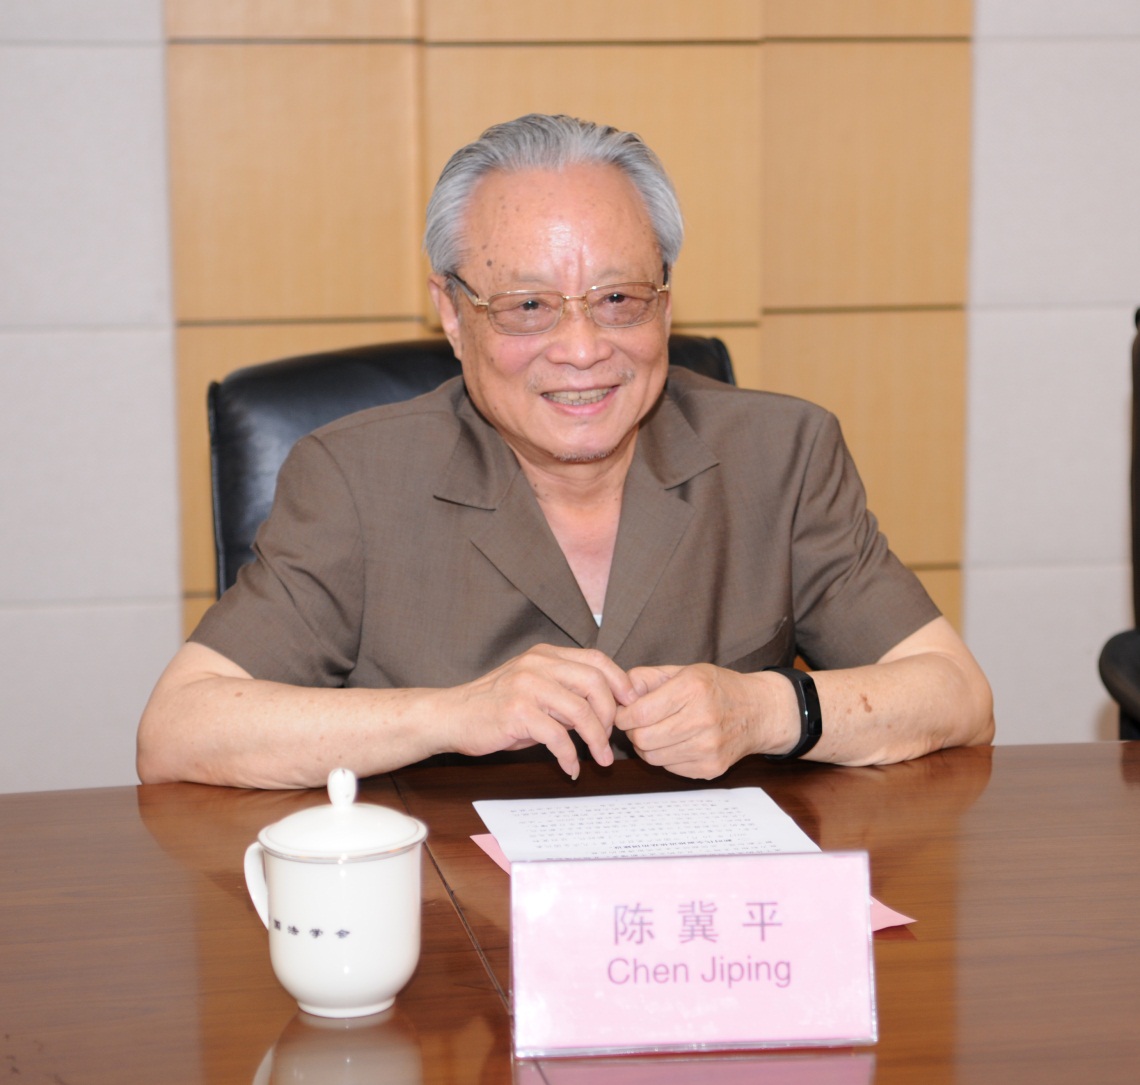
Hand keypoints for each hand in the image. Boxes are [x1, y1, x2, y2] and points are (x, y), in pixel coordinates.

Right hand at [440, 644, 636, 777]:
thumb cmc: (495, 707)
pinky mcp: (517, 712)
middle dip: (611, 715)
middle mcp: (538, 664)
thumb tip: (605, 709)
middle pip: (595, 683)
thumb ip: (565, 693)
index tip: (631, 705)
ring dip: (596, 740)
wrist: (450, 716)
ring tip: (600, 760)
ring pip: (580, 711)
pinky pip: (557, 737)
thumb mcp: (533, 689)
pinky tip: (569, 767)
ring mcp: (527, 686)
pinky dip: (569, 756)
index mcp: (546, 655)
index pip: (596, 659)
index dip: (620, 681)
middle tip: (612, 739)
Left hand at [615, 664, 789, 778]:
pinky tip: (676, 742)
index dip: (623, 716)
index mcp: (692, 689)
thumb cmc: (718, 688)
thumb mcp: (684, 670)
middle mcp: (702, 719)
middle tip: (639, 723)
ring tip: (658, 731)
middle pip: (642, 738)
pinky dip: (665, 757)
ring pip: (652, 757)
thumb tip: (617, 692)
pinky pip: (669, 768)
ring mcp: (708, 747)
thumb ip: (646, 678)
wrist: (760, 711)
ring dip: (647, 746)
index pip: (639, 713)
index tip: (623, 713)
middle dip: (633, 731)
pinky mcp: (711, 767)